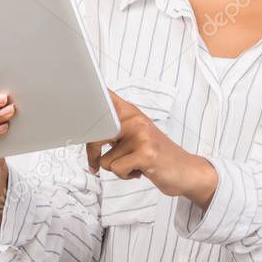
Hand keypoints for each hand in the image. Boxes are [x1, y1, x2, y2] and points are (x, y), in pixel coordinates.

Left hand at [86, 89, 217, 207]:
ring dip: (117, 168)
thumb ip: (114, 130)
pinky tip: (140, 171)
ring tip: (134, 164)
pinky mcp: (146, 154)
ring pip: (105, 159)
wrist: (186, 171)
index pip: (105, 96)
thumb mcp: (136, 136)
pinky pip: (116, 169)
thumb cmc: (155, 156)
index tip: (75, 85)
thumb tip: (84, 131)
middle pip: (96, 132)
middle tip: (96, 162)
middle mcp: (136, 119)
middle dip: (93, 151)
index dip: (88, 93)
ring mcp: (142, 135)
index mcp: (131, 112)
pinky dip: (125, 176)